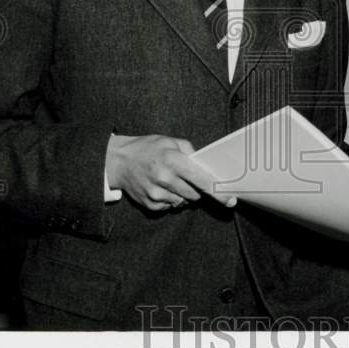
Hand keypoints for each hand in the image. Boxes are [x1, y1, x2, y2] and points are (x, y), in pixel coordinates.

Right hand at [106, 134, 236, 211]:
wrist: (119, 161)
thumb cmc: (148, 148)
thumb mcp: (170, 141)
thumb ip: (190, 151)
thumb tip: (205, 165)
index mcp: (172, 160)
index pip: (201, 179)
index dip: (217, 191)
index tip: (229, 200)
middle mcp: (165, 178)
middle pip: (195, 194)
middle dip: (196, 187)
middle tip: (185, 177)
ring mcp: (156, 193)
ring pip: (183, 201)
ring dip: (182, 193)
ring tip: (170, 180)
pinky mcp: (149, 204)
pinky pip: (170, 207)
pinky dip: (170, 199)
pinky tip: (161, 187)